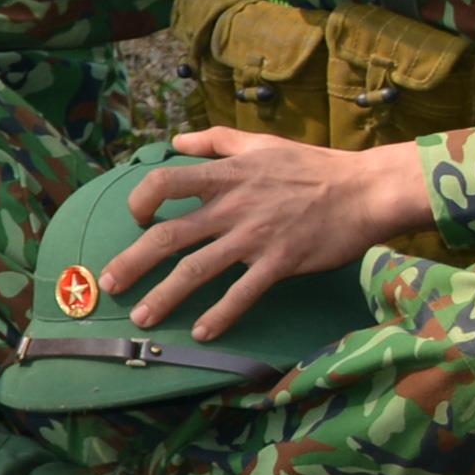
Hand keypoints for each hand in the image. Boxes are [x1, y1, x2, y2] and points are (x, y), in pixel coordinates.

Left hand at [93, 131, 435, 341]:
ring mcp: (254, 238)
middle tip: (107, 285)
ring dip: (164, 296)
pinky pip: (242, 294)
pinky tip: (201, 333)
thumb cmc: (313, 166)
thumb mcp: (260, 143)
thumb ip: (215, 141)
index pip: (163, 182)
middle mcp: (231, 208)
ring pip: (196, 270)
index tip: (135, 219)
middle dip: (132, 263)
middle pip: (168, 236)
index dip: (140, 200)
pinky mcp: (280, 263)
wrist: (367, 190)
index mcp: (224, 177)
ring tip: (141, 318)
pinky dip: (219, 315)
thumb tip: (175, 141)